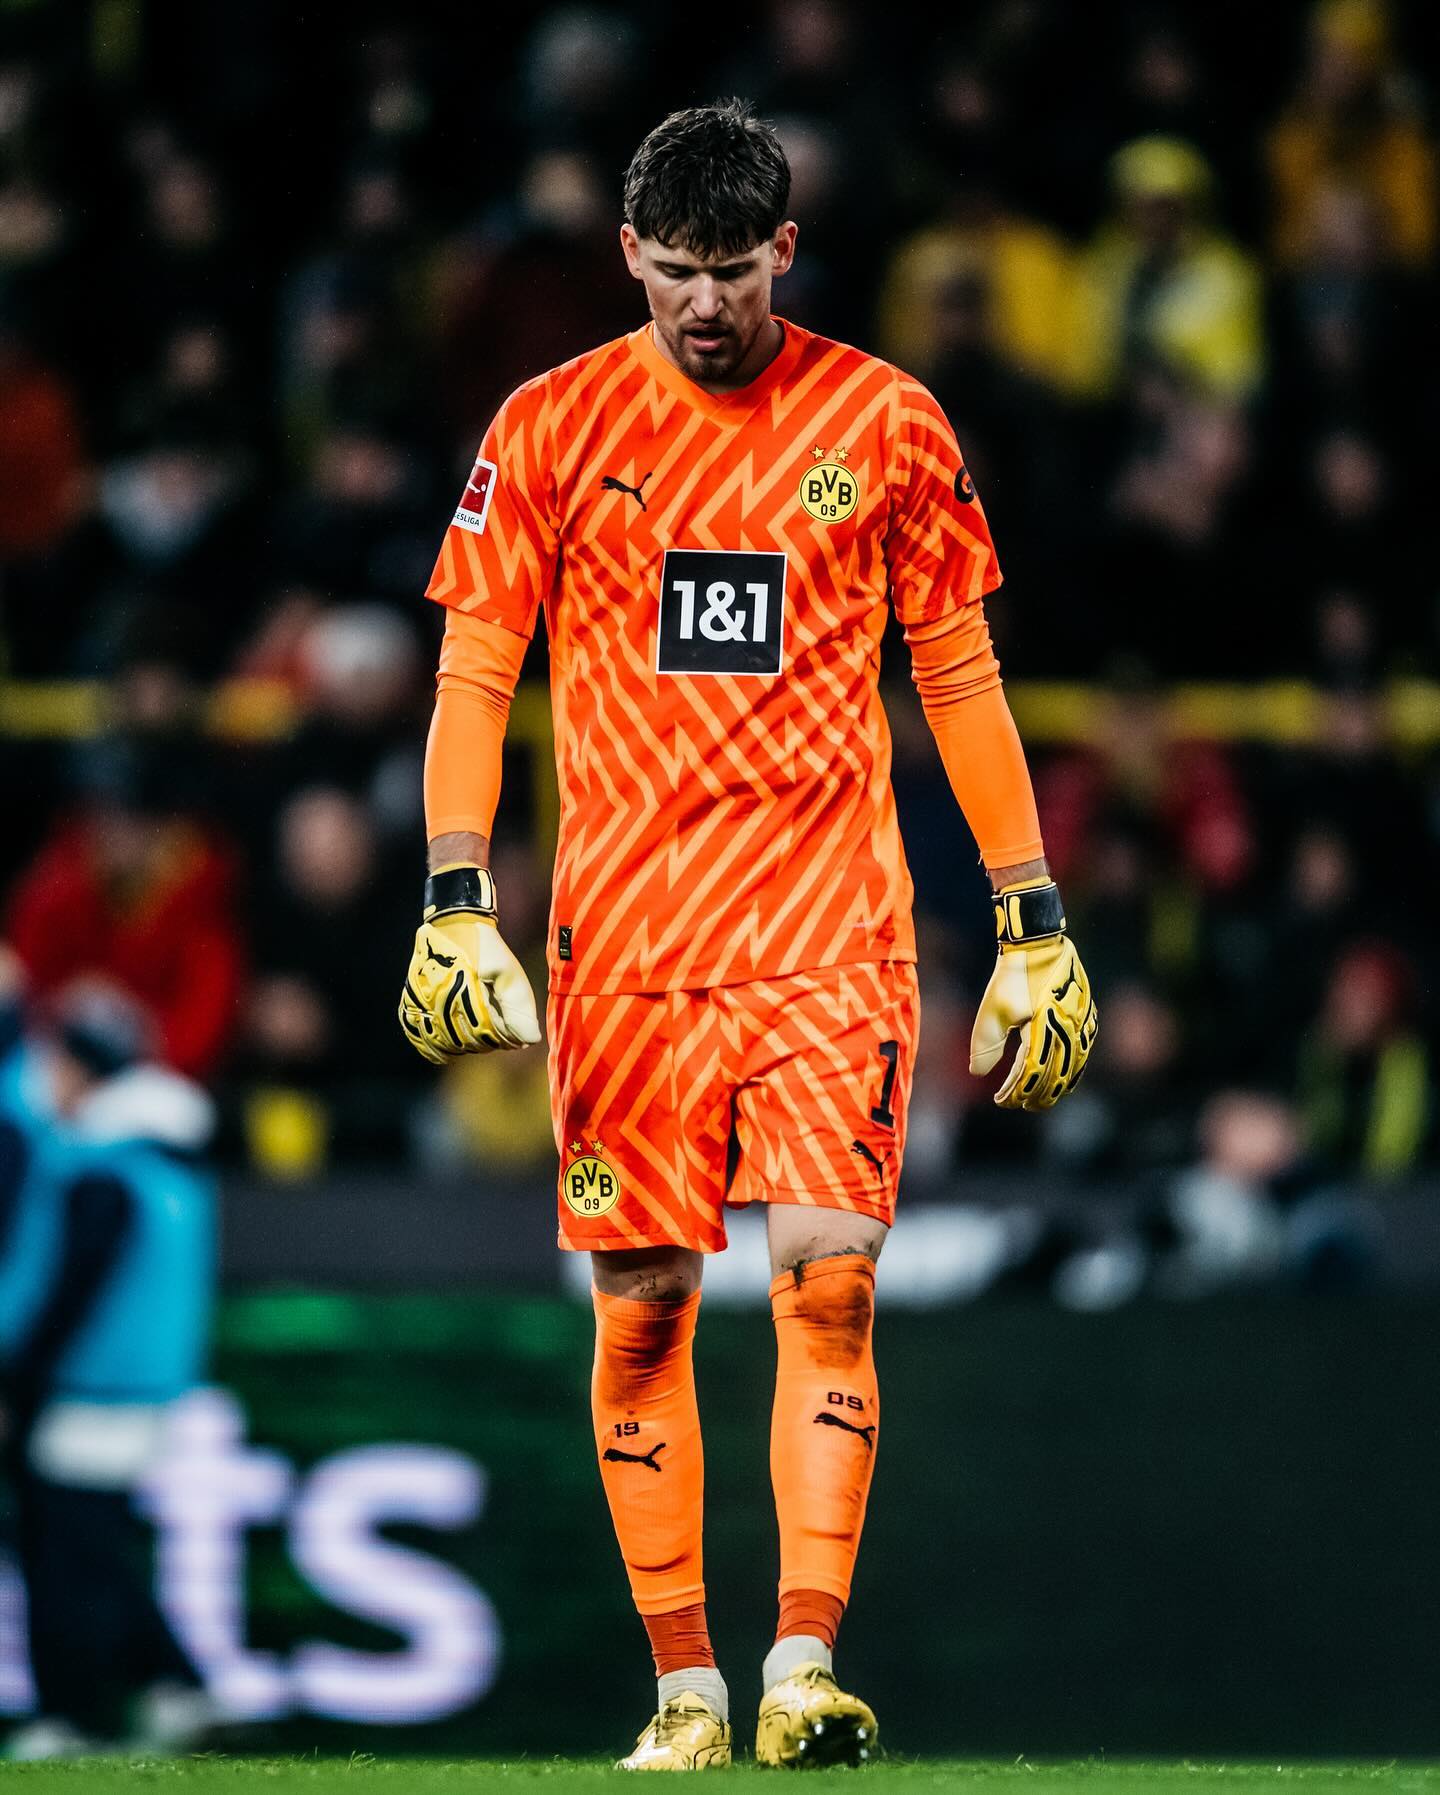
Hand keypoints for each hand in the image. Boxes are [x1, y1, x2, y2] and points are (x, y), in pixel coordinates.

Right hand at [398, 867, 540, 1062]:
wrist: (454, 926)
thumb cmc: (487, 950)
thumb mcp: (509, 972)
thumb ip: (519, 1007)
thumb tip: (530, 1041)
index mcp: (466, 992)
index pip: (487, 1034)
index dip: (504, 1040)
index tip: (515, 1038)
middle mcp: (440, 1000)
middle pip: (466, 1041)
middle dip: (487, 1043)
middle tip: (500, 1037)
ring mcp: (421, 1003)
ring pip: (443, 1044)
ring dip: (463, 1047)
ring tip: (479, 1039)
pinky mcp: (410, 1002)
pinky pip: (417, 1035)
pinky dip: (432, 1047)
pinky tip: (446, 1051)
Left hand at [970, 880, 1096, 1109]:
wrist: (1038, 944)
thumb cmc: (1012, 976)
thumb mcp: (992, 1010)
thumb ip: (985, 1044)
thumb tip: (977, 1073)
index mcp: (1043, 1029)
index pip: (1030, 1073)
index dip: (1016, 1091)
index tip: (1001, 1100)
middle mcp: (1067, 1030)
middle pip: (1055, 1075)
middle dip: (1037, 1096)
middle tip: (1020, 1105)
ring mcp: (1081, 1023)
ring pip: (1074, 1067)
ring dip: (1057, 1086)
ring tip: (1041, 1099)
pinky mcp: (1087, 1015)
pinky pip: (1084, 1051)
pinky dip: (1074, 1069)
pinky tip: (1064, 1075)